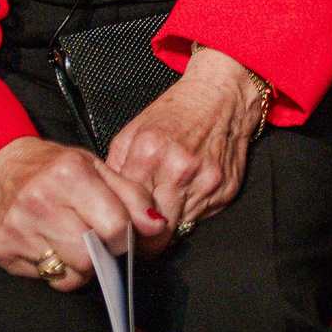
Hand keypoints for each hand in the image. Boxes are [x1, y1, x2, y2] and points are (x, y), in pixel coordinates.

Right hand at [0, 136, 163, 287]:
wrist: (0, 169)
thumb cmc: (55, 169)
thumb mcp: (98, 169)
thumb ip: (133, 196)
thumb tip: (156, 226)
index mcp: (70, 173)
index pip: (115, 226)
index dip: (124, 235)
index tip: (119, 232)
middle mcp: (39, 200)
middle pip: (91, 257)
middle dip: (101, 254)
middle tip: (95, 239)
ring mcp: (17, 227)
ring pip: (70, 276)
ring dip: (80, 267)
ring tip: (74, 243)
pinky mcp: (1, 249)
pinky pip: (46, 280)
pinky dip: (56, 270)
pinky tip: (51, 246)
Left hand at [104, 46, 263, 250]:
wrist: (222, 95)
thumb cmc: (175, 113)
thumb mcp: (130, 134)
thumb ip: (114, 173)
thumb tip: (104, 208)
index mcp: (149, 154)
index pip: (128, 215)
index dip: (123, 230)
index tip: (121, 236)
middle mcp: (180, 170)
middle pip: (156, 232)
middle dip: (147, 235)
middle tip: (141, 229)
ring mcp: (206, 182)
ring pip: (179, 229)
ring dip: (170, 222)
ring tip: (167, 202)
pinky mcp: (226, 190)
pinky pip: (201, 219)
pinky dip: (191, 211)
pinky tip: (188, 191)